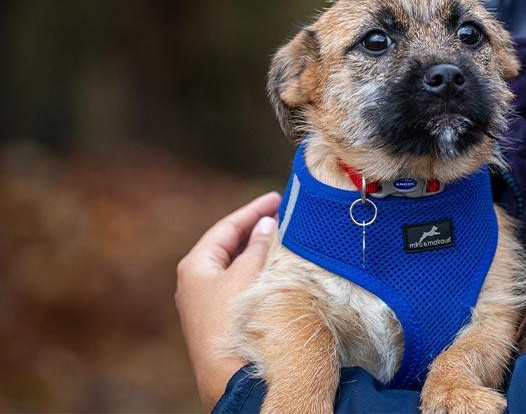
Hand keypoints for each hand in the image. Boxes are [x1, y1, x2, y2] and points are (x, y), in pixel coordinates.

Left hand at [176, 192, 280, 408]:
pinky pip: (239, 284)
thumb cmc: (235, 319)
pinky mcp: (219, 319)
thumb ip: (258, 245)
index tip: (276, 197)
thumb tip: (266, 224)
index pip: (226, 227)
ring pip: (235, 266)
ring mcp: (206, 302)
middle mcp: (196, 282)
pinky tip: (274, 269)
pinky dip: (257, 271)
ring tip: (283, 238)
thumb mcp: (248, 274)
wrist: (231, 375)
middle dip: (255, 229)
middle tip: (283, 215)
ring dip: (258, 251)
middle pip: (228, 245)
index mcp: (195, 266)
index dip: (252, 210)